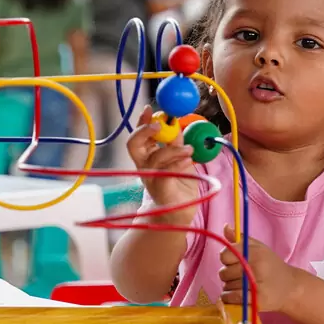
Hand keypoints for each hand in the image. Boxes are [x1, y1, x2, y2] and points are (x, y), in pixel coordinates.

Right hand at [126, 106, 198, 222]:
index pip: (138, 136)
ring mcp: (150, 178)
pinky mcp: (161, 188)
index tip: (150, 109)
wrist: (179, 214)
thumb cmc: (178, 186)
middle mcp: (144, 166)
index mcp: (146, 157)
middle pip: (133, 144)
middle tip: (162, 126)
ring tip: (189, 149)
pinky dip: (179, 163)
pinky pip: (167, 171)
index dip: (142, 121)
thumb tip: (177, 124)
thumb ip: (176, 144)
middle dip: (145, 131)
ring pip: (154, 157)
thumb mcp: (179, 159)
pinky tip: (189, 161)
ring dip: (173, 149)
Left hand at [219, 225, 298, 312]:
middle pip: (223, 272)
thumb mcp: (259, 248)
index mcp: (255, 252)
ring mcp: (256, 285)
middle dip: (228, 275)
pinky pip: (230, 298)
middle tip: (240, 275)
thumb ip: (240, 238)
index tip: (234, 261)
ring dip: (230, 287)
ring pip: (226, 286)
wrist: (291, 288)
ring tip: (243, 286)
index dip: (227, 259)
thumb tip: (225, 227)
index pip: (226, 254)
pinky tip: (238, 294)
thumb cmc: (272, 266)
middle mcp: (256, 267)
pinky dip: (229, 298)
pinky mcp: (256, 300)